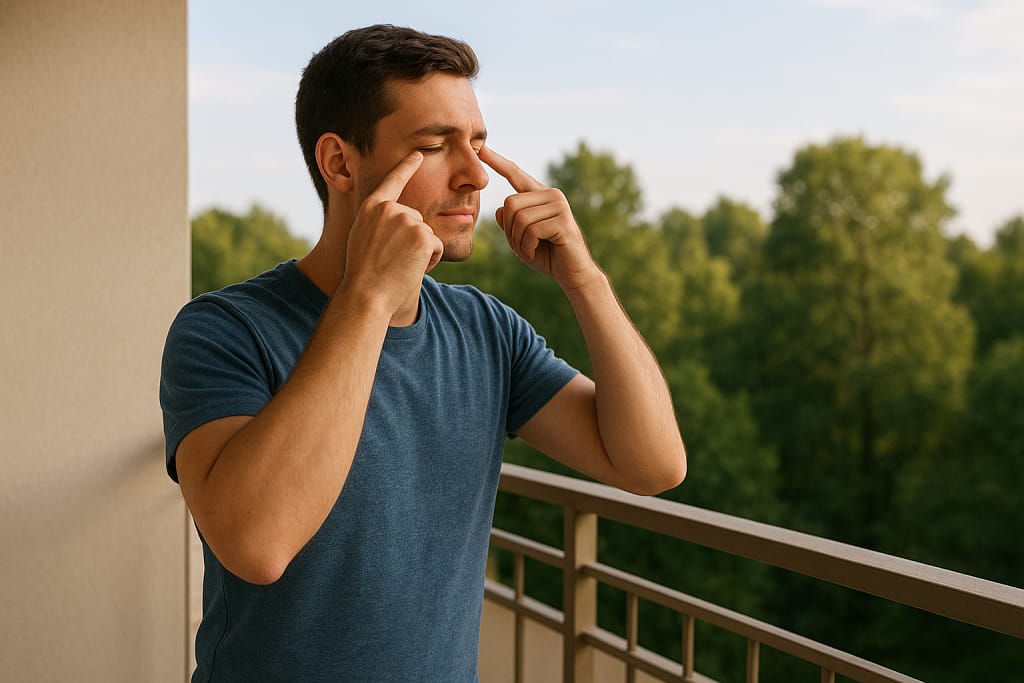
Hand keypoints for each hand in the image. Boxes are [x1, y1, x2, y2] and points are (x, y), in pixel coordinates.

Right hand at [341, 151, 443, 311]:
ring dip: (420, 252)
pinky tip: (411, 269)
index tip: (418, 154)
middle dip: (412, 240)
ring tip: (399, 265)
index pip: (392, 181)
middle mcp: (390, 209)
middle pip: (416, 218)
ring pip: (427, 233)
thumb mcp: (363, 237)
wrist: (366, 294)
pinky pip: (436, 246)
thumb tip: (399, 216)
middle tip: (393, 259)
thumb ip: (379, 221)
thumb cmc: (363, 273)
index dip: (406, 167)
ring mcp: (407, 220)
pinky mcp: (423, 236)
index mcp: (372, 207)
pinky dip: (430, 261)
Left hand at [480, 147, 600, 289]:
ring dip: (518, 242)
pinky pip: (531, 231)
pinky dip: (527, 247)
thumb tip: (500, 208)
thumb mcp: (520, 239)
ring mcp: (559, 206)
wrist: (573, 274)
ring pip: (519, 218)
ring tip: (530, 250)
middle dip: (510, 231)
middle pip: (510, 203)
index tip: (482, 149)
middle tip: (522, 246)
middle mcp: (551, 195)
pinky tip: (536, 253)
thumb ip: (510, 223)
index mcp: (540, 195)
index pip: (515, 174)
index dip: (497, 162)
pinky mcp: (563, 220)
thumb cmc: (547, 255)